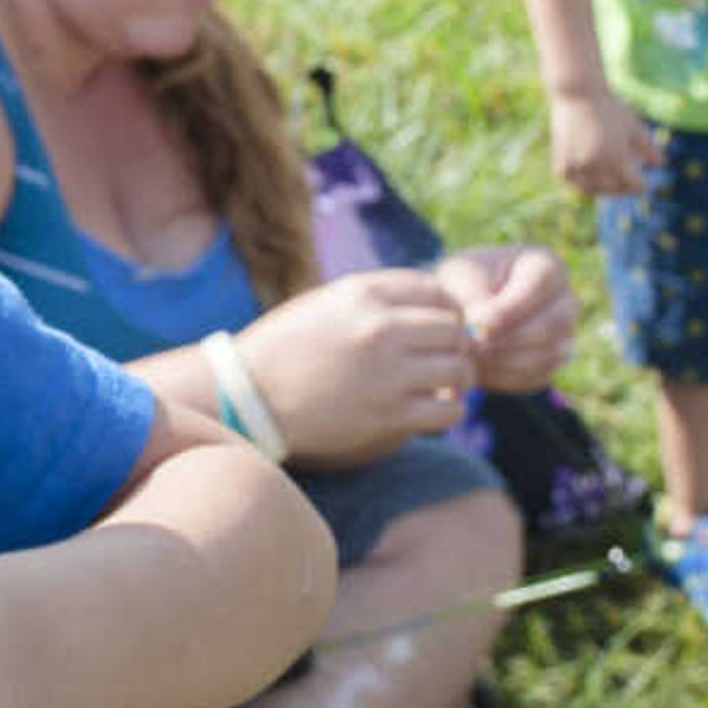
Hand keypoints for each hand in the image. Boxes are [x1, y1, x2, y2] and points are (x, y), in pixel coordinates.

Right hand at [239, 270, 490, 466]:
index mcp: (364, 294)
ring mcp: (386, 373)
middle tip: (444, 360)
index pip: (437, 292)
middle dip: (456, 345)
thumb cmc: (284, 347)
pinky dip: (448, 411)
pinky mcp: (388, 415)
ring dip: (458, 379)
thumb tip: (429, 307)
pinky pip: (448, 411)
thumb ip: (374, 299)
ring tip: (443, 386)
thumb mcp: (326, 303)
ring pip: (459, 370)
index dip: (448, 311)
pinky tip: (432, 410)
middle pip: (454, 329)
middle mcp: (380, 328)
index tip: (441, 328)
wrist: (248, 395)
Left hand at [435, 243, 578, 391]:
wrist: (463, 307)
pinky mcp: (552, 363)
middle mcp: (565, 301)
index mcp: (548, 266)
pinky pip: (534, 377)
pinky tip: (478, 367)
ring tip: (470, 354)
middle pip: (547, 326)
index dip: (507, 309)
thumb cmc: (464, 282)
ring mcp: (564, 334)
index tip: (474, 321)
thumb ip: (476, 299)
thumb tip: (487, 332)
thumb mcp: (462, 278)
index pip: (539, 286)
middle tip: (470, 344)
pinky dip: (503, 376)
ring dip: (501, 360)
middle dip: (504, 339)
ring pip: (543, 356)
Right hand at [549, 87, 659, 198]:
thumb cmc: (609, 108)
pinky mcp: (562, 163)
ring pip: (592, 189)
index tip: (644, 185)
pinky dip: (582, 182)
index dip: (641, 186)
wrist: (577, 93)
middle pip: (613, 189)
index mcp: (616, 159)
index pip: (633, 185)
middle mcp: (596, 166)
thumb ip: (648, 148)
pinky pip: (574, 181)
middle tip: (627, 186)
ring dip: (602, 189)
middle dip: (623, 189)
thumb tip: (661, 164)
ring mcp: (577, 166)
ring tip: (609, 185)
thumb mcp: (633, 127)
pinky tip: (589, 179)